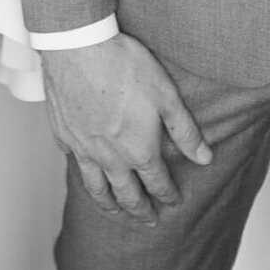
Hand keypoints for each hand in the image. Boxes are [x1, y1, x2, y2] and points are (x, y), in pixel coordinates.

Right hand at [41, 34, 211, 223]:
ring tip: (115, 211)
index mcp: (139, 150)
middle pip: (127, 194)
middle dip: (141, 210)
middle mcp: (110, 158)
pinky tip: (85, 171)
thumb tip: (205, 157)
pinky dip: (82, 173)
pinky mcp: (64, 135)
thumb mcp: (166, 95)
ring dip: (109, 204)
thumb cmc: (123, 66)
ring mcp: (84, 149)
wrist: (78, 49)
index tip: (173, 201)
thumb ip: (186, 131)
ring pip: (97, 187)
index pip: (157, 183)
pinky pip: (74, 163)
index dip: (167, 194)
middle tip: (148, 221)